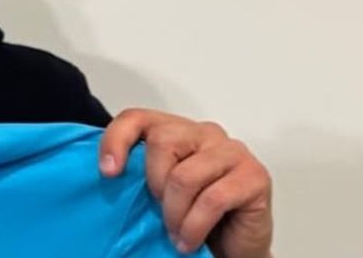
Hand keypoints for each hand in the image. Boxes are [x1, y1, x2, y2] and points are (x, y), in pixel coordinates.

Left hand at [99, 108, 272, 257]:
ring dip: (174, 214)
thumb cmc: (194, 217)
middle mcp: (205, 133)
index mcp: (177, 131)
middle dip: (154, 185)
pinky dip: (194, 226)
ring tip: (176, 233)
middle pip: (162, 141)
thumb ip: (140, 173)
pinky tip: (190, 240)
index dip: (116, 140)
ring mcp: (232, 152)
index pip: (137, 118)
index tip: (108, 173)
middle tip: (160, 213)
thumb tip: (108, 173)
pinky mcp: (254, 175)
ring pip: (184, 175)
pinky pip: (212, 199)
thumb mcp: (159, 191)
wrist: (234, 247)